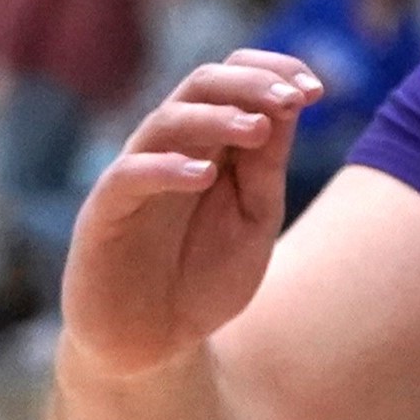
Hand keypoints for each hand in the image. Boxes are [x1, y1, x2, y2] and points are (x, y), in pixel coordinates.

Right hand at [58, 52, 319, 379]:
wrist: (153, 348)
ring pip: (167, 119)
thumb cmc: (204, 280)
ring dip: (217, 117)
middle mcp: (170, 149)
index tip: (317, 89)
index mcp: (210, 143)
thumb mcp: (254, 220)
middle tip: (293, 99)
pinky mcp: (102, 215)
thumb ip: (267, 167)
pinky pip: (129, 175)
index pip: (235, 77)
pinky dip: (167, 168)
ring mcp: (134, 177)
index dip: (274, 71)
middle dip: (252, 82)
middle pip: (202, 84)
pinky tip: (205, 177)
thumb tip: (291, 102)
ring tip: (259, 130)